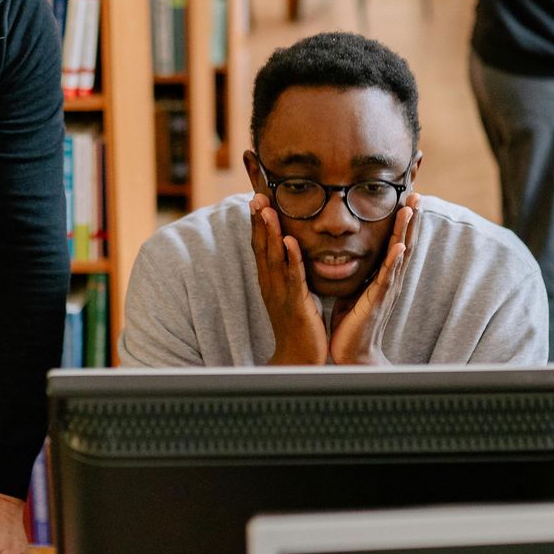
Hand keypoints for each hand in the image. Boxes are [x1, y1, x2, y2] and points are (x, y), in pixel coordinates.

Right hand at [249, 194, 328, 364]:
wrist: (298, 358)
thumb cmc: (297, 326)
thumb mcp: (289, 294)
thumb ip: (288, 273)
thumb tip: (289, 252)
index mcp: (269, 281)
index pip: (260, 247)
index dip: (257, 224)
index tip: (256, 200)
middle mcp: (270, 284)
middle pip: (261, 247)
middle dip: (258, 221)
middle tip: (256, 196)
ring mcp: (281, 293)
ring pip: (273, 258)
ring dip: (269, 233)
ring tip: (267, 209)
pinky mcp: (296, 302)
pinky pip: (293, 277)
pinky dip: (291, 258)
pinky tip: (289, 241)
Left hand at [329, 192, 419, 364]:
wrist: (352, 354)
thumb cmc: (351, 323)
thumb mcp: (353, 289)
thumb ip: (357, 272)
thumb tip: (347, 253)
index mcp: (382, 276)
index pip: (394, 242)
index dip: (400, 221)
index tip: (405, 197)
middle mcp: (389, 281)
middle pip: (403, 242)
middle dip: (410, 219)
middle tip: (416, 193)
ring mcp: (386, 291)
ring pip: (399, 255)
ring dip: (406, 231)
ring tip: (411, 209)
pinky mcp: (377, 302)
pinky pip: (387, 278)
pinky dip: (395, 262)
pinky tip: (400, 246)